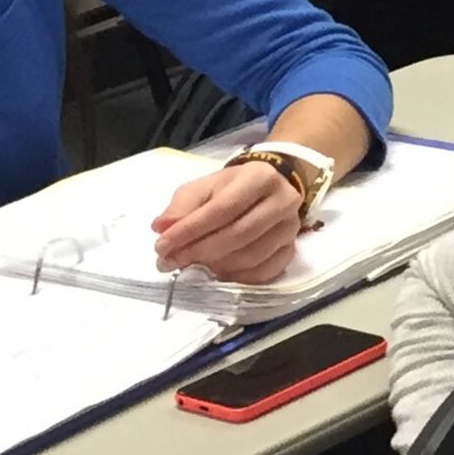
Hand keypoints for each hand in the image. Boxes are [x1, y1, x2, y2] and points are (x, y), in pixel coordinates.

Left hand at [152, 158, 309, 284]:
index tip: (161, 246)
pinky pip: (264, 272)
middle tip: (169, 261)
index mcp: (259, 177)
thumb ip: (181, 206)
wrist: (266, 190)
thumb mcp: (203, 187)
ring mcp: (291, 228)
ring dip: (215, 266)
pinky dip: (237, 277)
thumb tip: (161, 228)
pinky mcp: (292, 249)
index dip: (189, 230)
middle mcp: (283, 201)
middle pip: (238, 234)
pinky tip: (217, 272)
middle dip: (198, 251)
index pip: (221, 209)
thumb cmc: (230, 189)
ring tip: (191, 265)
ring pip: (251, 256)